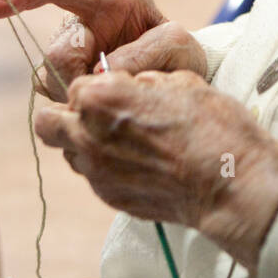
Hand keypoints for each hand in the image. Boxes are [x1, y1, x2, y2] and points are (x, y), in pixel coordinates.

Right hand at [0, 0, 205, 99]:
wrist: (182, 77)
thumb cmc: (182, 56)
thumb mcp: (180, 49)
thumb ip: (145, 55)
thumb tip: (100, 74)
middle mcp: (87, 18)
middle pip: (57, 50)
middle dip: (76, 78)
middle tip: (107, 91)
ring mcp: (74, 48)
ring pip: (49, 77)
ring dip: (75, 94)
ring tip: (112, 97)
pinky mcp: (67, 75)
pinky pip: (53, 94)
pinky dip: (73, 106)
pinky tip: (97, 107)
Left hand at [33, 69, 277, 268]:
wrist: (229, 182)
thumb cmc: (211, 125)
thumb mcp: (178, 81)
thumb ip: (140, 81)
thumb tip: (130, 84)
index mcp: (102, 97)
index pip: (75, 84)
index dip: (97, 85)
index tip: (117, 89)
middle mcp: (88, 134)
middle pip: (48, 121)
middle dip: (67, 114)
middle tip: (97, 114)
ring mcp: (96, 170)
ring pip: (67, 151)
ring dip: (83, 141)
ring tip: (120, 140)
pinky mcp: (108, 196)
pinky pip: (92, 175)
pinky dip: (105, 166)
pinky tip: (137, 163)